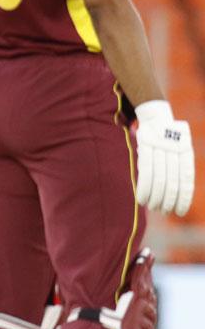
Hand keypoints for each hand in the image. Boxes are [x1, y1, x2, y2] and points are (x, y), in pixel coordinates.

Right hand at [135, 100, 194, 215]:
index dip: (184, 198)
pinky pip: (145, 172)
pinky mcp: (145, 147)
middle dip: (168, 200)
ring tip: (152, 207)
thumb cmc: (167, 138)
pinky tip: (141, 198)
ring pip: (159, 178)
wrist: (155, 116)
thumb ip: (176, 168)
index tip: (179, 212)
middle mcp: (175, 151)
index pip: (186, 181)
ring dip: (155, 197)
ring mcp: (160, 148)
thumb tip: (171, 195)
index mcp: (186, 153)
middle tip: (164, 212)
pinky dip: (144, 187)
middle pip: (172, 182)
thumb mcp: (177, 150)